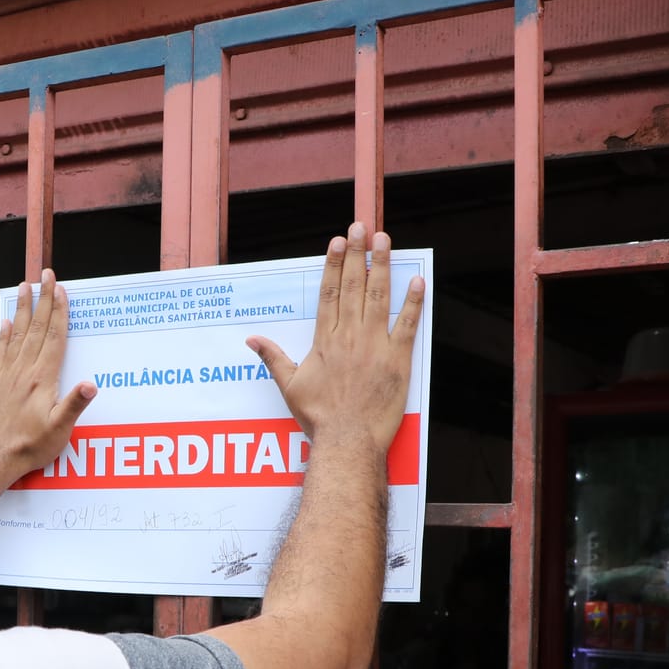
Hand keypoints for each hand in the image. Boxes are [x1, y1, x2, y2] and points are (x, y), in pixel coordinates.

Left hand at [0, 270, 96, 515]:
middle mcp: (23, 372)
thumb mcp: (60, 430)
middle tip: (45, 275)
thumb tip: (90, 385)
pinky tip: (5, 322)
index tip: (60, 288)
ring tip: (23, 287)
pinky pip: (1, 352)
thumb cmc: (32, 446)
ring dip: (22, 308)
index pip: (53, 338)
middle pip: (36, 328)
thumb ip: (74, 405)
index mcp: (42, 379)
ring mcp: (8, 376)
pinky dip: (4, 334)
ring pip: (17, 334)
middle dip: (42, 299)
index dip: (59, 312)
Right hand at [248, 224, 424, 454]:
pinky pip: (407, 325)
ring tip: (385, 241)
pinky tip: (417, 281)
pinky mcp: (398, 360)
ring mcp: (375, 346)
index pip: (328, 293)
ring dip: (383, 266)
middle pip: (353, 286)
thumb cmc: (319, 417)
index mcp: (324, 341)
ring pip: (379, 297)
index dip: (333, 264)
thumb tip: (251, 341)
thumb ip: (273, 358)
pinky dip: (413, 302)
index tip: (338, 242)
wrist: (348, 441)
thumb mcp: (289, 387)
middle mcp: (349, 337)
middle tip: (361, 227)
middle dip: (358, 254)